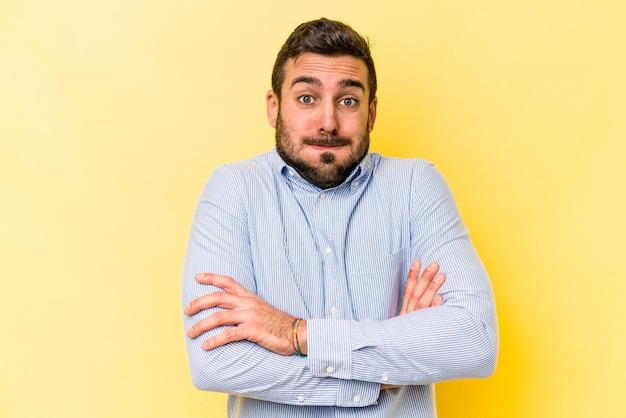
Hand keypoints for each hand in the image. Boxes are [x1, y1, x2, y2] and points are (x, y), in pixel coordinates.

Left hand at [185, 273, 295, 354]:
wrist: (298, 333)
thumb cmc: (279, 324)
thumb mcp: (262, 309)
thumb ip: (247, 308)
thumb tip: (230, 312)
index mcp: (250, 297)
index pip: (228, 281)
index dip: (211, 277)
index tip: (197, 276)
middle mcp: (248, 303)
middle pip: (217, 297)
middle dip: (199, 303)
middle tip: (186, 310)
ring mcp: (250, 316)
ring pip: (218, 317)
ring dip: (201, 325)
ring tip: (190, 333)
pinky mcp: (253, 330)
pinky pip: (228, 334)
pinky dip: (214, 340)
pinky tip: (206, 346)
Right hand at [382, 261, 444, 390]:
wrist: (392, 364)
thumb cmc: (401, 342)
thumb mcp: (403, 326)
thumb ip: (410, 312)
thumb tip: (428, 298)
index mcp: (403, 313)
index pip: (407, 290)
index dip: (412, 275)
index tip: (418, 261)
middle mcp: (408, 317)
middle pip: (416, 293)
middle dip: (425, 278)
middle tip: (435, 264)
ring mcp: (414, 325)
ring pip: (423, 304)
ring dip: (432, 289)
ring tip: (442, 276)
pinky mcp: (421, 333)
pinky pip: (429, 320)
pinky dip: (434, 309)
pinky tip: (442, 299)